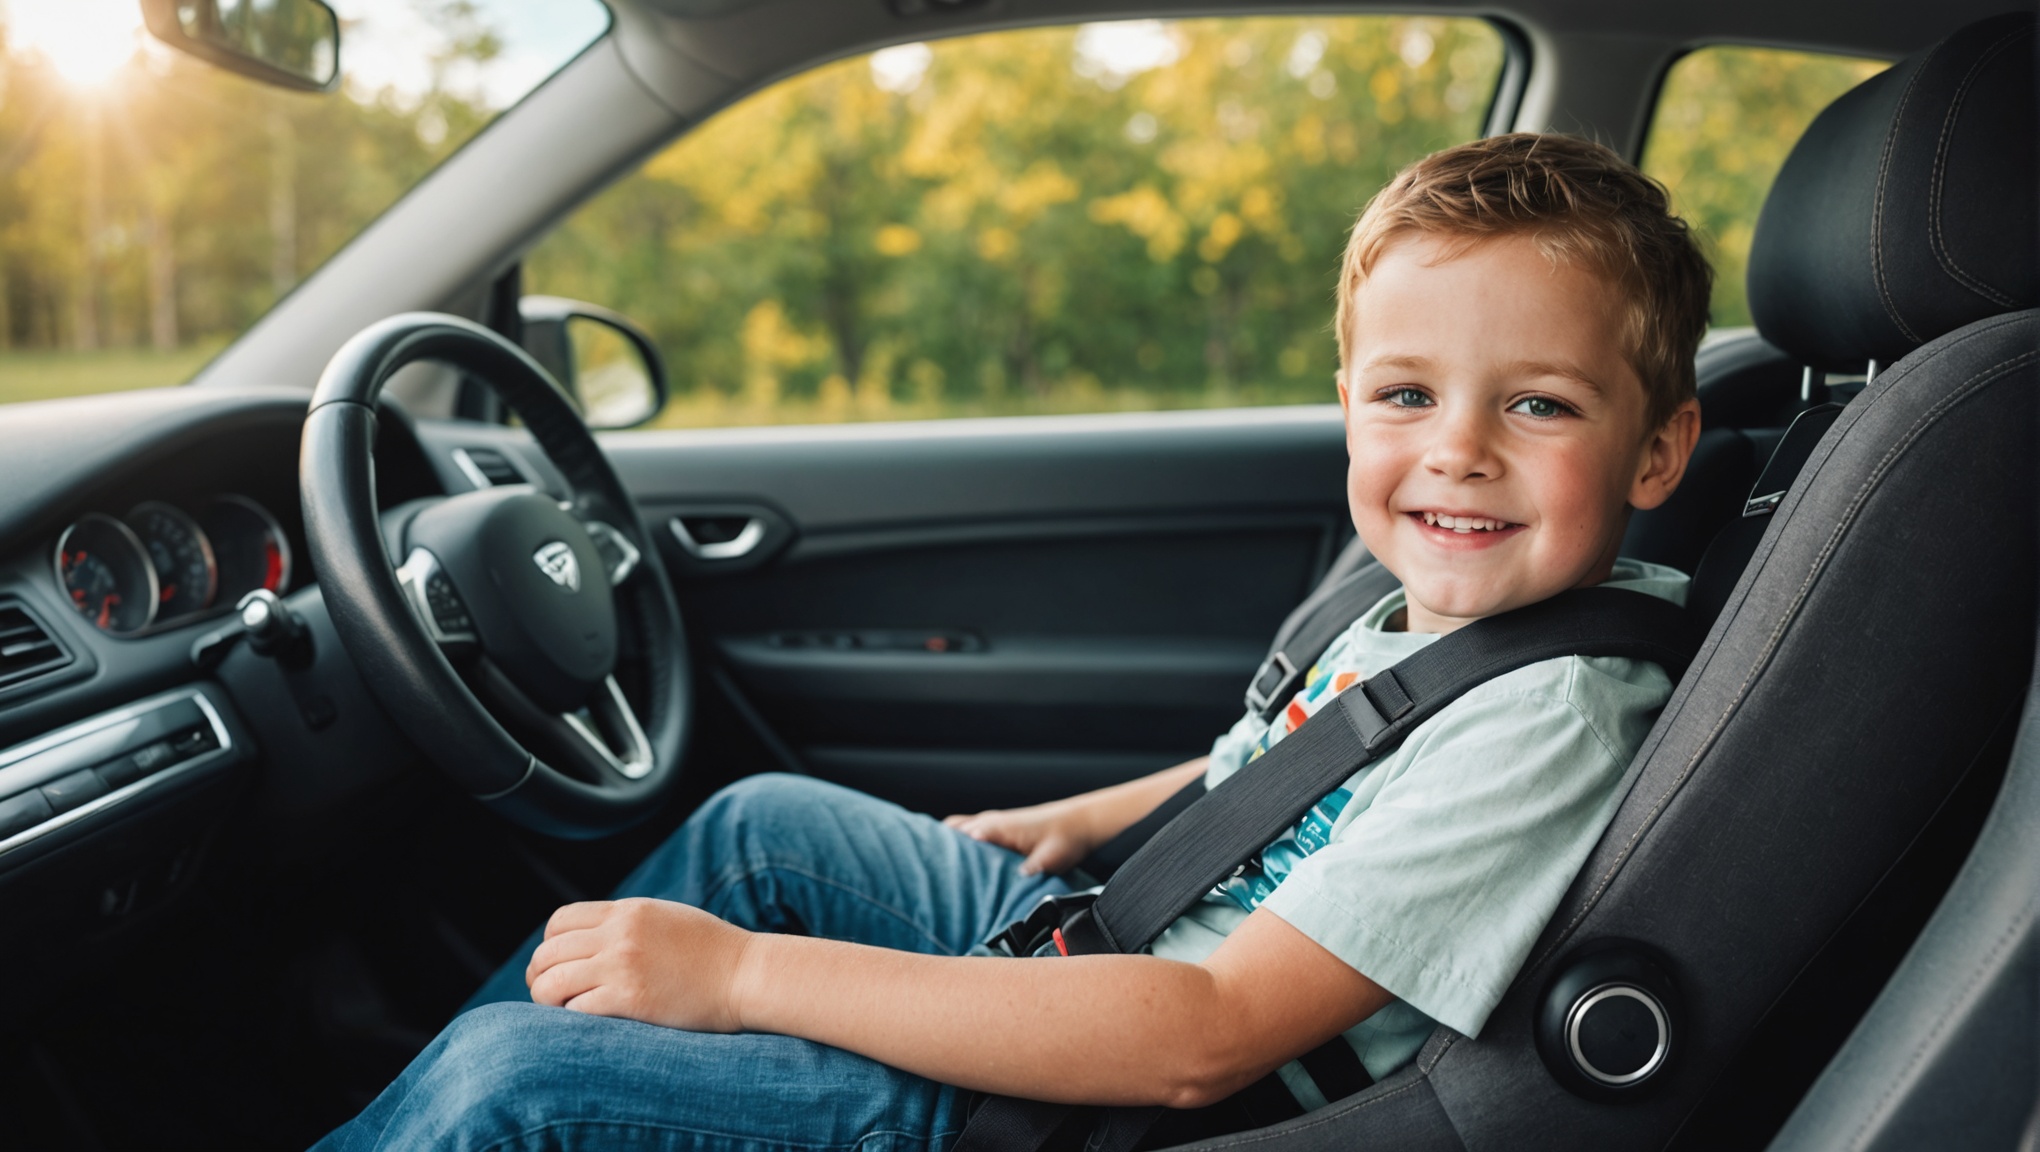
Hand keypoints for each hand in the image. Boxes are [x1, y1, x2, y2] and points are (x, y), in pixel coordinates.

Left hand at [525, 897, 754, 1031]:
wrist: (746, 975)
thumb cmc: (712, 953)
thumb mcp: (665, 919)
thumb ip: (627, 924)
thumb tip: (589, 941)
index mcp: (627, 911)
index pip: (559, 921)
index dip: (549, 946)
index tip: (557, 965)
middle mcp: (619, 933)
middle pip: (549, 952)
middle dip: (540, 976)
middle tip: (548, 993)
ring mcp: (623, 965)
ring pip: (552, 982)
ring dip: (548, 999)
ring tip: (561, 1010)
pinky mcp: (630, 999)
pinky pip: (576, 1009)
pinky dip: (572, 1018)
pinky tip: (587, 1022)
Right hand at [944, 800, 1093, 875]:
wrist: (1079, 822)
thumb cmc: (1065, 838)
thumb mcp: (1048, 859)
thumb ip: (1029, 870)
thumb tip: (1011, 887)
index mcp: (997, 827)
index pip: (958, 836)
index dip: (943, 853)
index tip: (934, 873)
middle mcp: (990, 820)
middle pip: (950, 831)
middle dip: (938, 848)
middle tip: (929, 873)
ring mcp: (993, 821)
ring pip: (958, 830)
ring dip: (949, 845)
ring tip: (939, 870)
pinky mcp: (999, 827)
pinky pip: (970, 831)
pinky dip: (960, 842)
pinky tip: (959, 862)